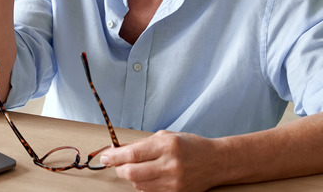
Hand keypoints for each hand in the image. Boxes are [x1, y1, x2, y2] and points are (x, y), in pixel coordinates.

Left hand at [100, 130, 224, 191]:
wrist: (216, 162)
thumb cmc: (191, 146)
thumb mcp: (166, 136)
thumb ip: (141, 144)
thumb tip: (118, 150)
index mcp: (167, 146)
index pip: (133, 153)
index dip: (114, 156)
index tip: (106, 156)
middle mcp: (170, 164)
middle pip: (132, 172)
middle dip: (120, 168)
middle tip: (117, 163)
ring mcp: (174, 182)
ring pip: (138, 184)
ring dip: (131, 176)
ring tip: (135, 167)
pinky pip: (149, 191)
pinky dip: (142, 184)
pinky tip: (146, 176)